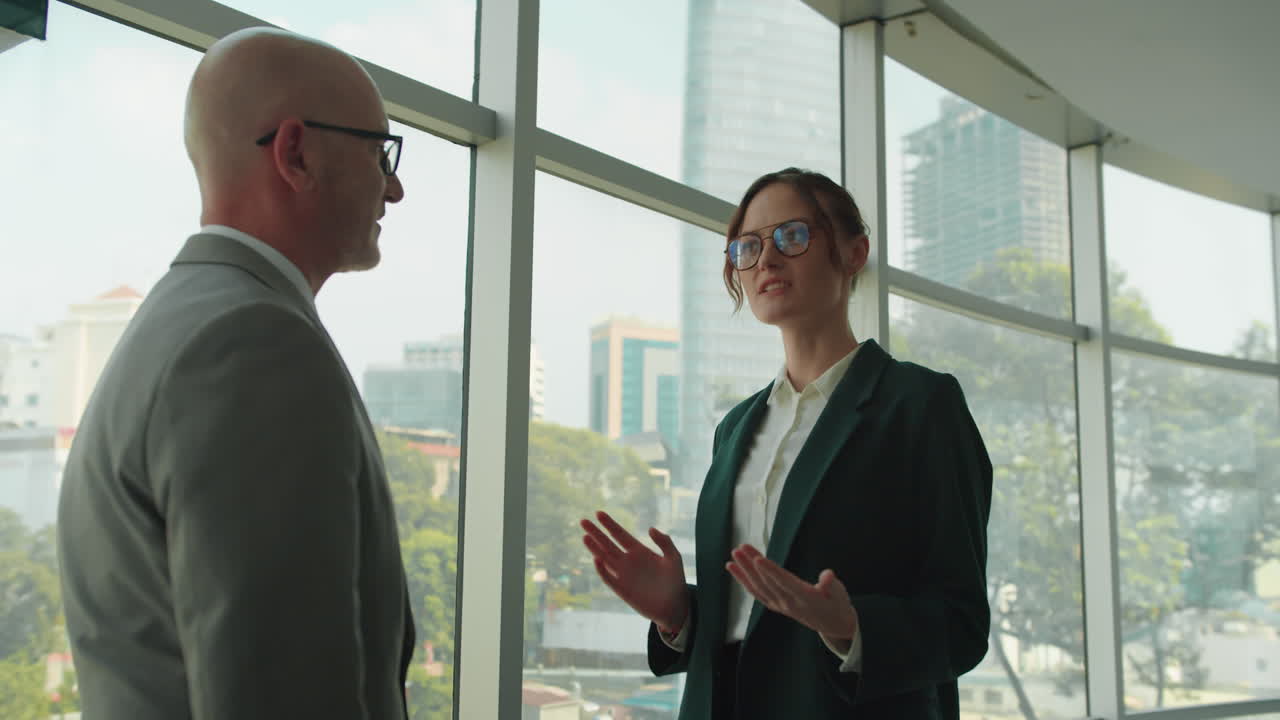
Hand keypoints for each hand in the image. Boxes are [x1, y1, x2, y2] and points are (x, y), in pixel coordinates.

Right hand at [581, 511, 688, 631]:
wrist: (674, 607)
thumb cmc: (675, 581)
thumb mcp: (674, 558)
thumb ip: (665, 542)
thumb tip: (650, 528)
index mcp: (639, 551)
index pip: (620, 534)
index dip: (609, 524)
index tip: (599, 513)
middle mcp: (628, 561)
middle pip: (608, 544)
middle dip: (596, 533)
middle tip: (583, 521)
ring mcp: (623, 575)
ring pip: (605, 559)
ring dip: (595, 548)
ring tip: (585, 536)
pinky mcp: (622, 590)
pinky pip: (609, 578)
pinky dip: (602, 570)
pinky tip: (597, 559)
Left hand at [726, 544, 857, 643]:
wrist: (833, 624)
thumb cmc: (837, 604)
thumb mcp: (841, 594)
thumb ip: (832, 585)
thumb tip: (828, 576)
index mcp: (806, 598)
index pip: (785, 583)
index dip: (771, 571)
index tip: (758, 559)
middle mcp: (789, 603)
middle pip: (767, 582)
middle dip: (752, 565)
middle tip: (740, 549)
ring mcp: (780, 605)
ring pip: (759, 587)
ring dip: (745, 570)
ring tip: (735, 554)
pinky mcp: (775, 605)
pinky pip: (757, 593)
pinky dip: (744, 581)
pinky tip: (735, 569)